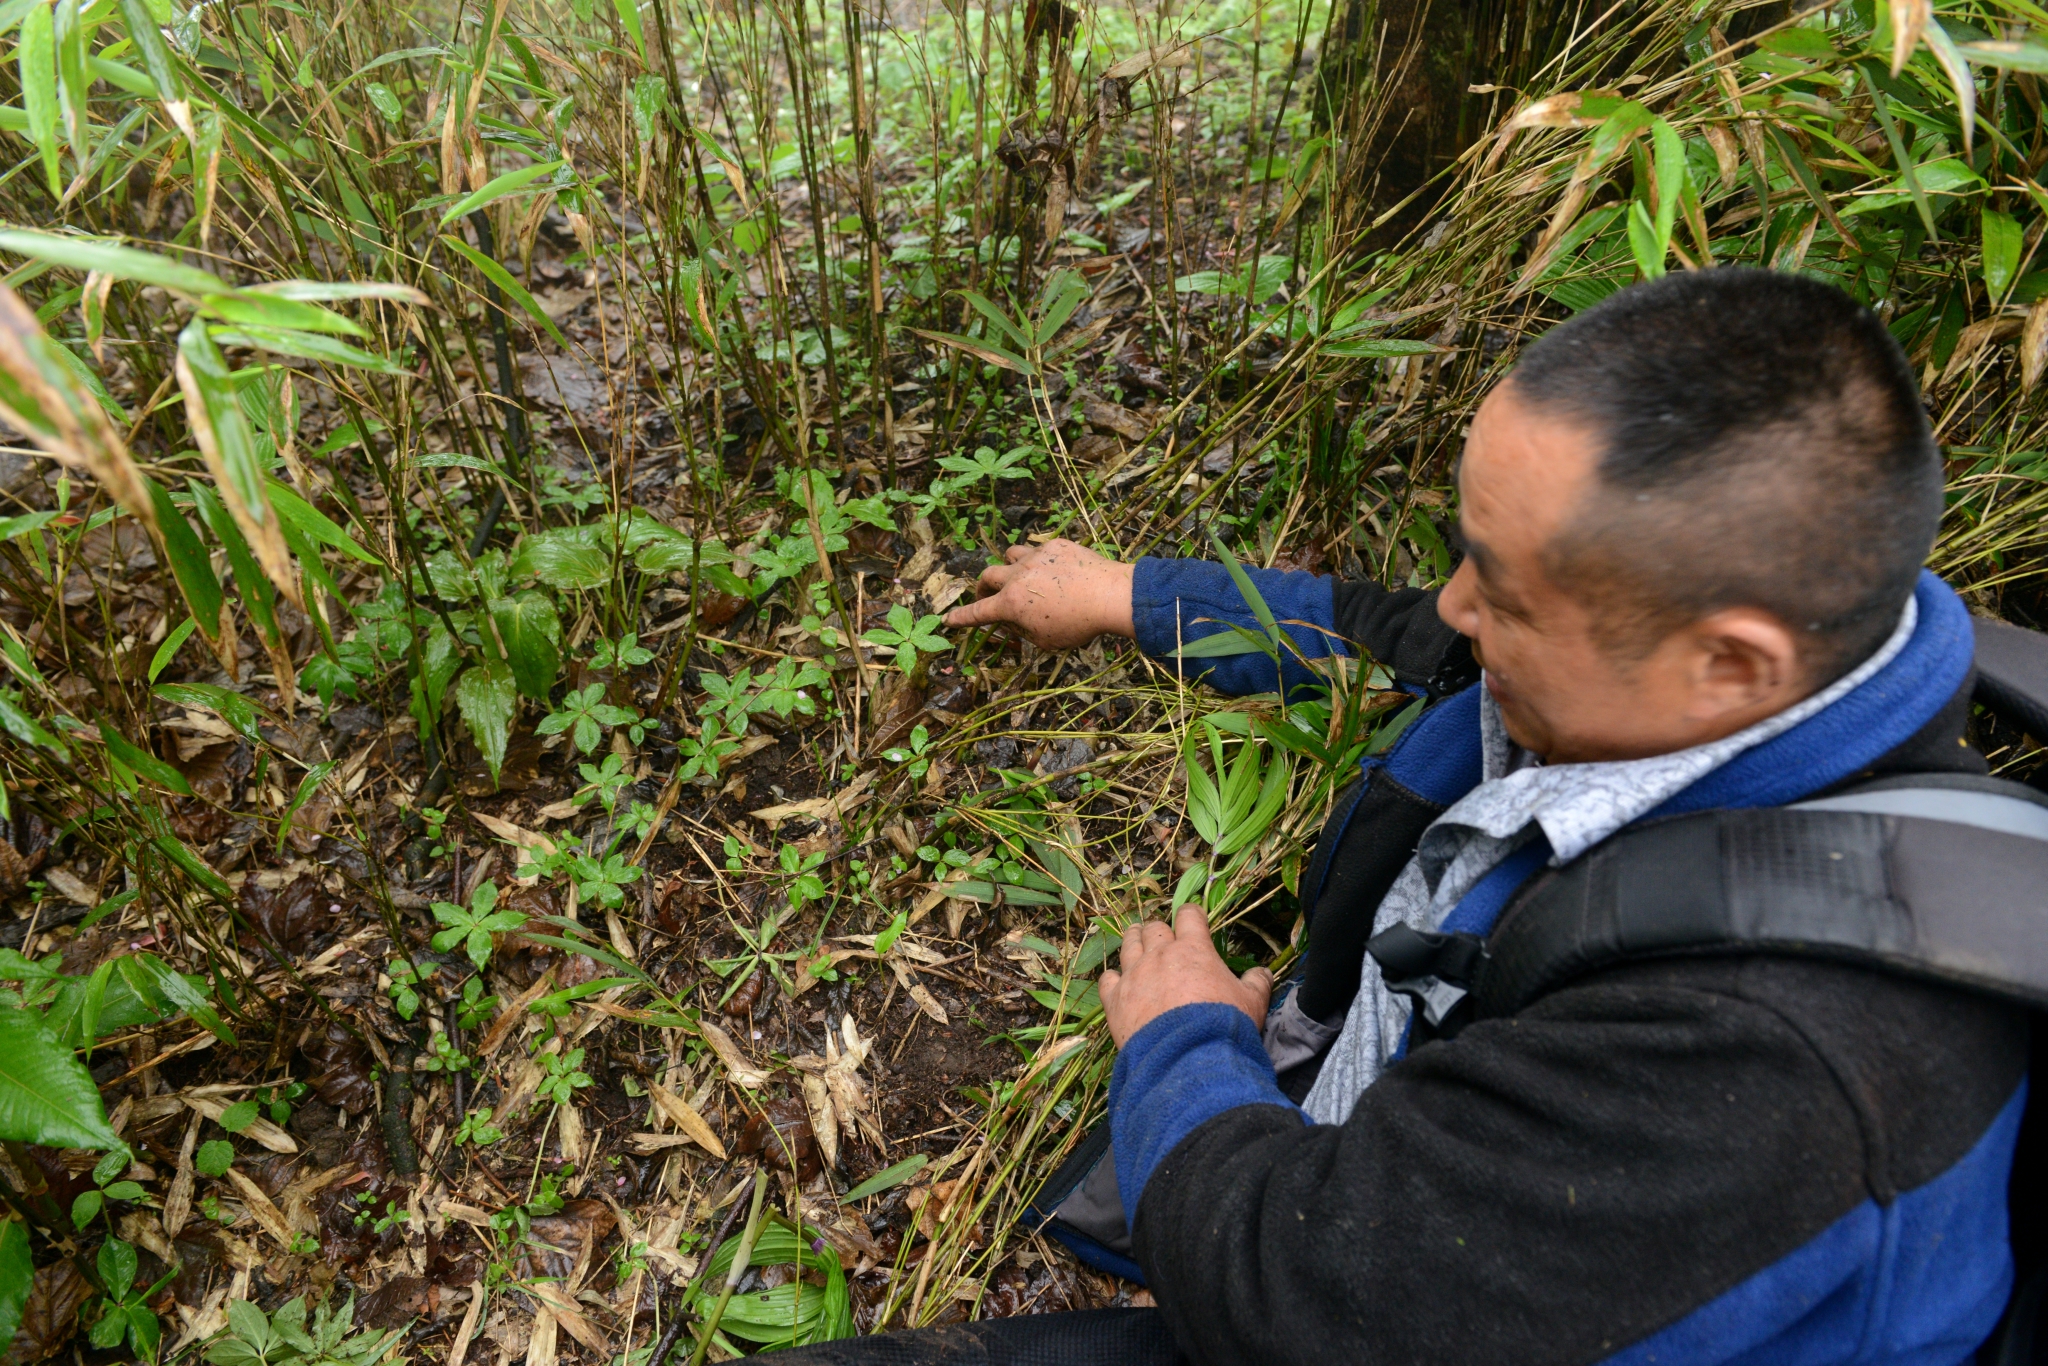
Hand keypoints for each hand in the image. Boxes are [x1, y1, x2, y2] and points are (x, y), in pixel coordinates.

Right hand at [942, 538, 1134, 649]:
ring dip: (1009, 567)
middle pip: (988, 576)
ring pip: (1010, 555)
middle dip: (983, 587)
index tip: (949, 619)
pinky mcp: (1056, 545)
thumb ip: (1025, 631)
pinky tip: (1057, 570)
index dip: (962, 618)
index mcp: (1012, 604)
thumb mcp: (1047, 640)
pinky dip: (1041, 561)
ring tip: (1019, 576)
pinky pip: (1040, 550)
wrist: (1109, 595)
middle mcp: (1017, 576)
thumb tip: (1016, 621)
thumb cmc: (1079, 625)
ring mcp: (1036, 557)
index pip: (979, 612)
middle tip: (988, 594)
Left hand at [1098, 903, 1272, 1047]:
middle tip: (1162, 937)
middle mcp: (1160, 955)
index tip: (1193, 919)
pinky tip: (1117, 983)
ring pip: (1128, 945)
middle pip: (1153, 928)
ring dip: (1133, 942)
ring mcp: (1134, 974)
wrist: (1189, 1056)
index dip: (1191, 914)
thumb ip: (1257, 983)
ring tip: (1136, 942)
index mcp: (1193, 949)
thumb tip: (1263, 972)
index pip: (1188, 915)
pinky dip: (1113, 978)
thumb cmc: (1223, 1024)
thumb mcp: (1252, 1002)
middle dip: (1158, 929)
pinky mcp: (1115, 999)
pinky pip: (1107, 979)